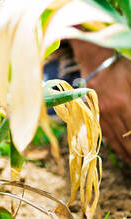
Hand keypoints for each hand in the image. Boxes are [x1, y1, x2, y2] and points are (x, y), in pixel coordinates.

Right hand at [71, 40, 130, 161]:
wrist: (95, 58)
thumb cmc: (120, 67)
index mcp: (123, 103)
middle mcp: (110, 111)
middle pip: (124, 138)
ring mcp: (98, 111)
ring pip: (112, 138)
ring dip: (123, 152)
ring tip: (129, 161)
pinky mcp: (90, 110)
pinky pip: (101, 131)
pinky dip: (110, 143)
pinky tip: (117, 150)